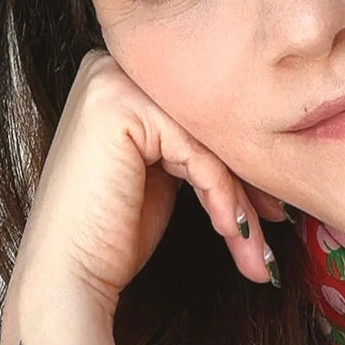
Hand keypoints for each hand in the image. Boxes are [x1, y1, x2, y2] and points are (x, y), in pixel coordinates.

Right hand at [0, 50, 282, 344]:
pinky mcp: (120, 106)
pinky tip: (229, 231)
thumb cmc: (112, 234)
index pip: (202, 114)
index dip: (241, 160)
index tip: (272, 204)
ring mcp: (112, 82)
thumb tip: (266, 141)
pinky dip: (222, 196)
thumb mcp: (164, 173)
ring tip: (253, 245)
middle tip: (276, 221)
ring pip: (209, 139)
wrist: (67, 277)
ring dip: (240, 198)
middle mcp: (112, 67)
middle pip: (207, 122)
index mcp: (123, 77)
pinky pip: (199, 153)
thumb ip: (197, 142)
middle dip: (248, 179)